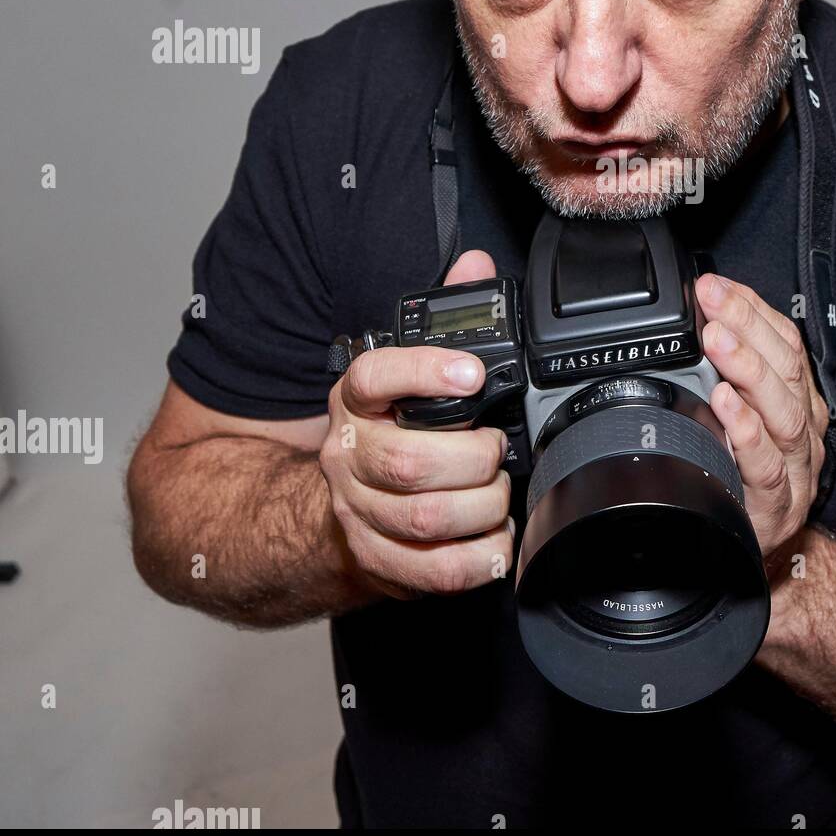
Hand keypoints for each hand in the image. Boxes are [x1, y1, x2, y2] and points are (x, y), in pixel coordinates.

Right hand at [320, 249, 514, 599]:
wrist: (338, 505)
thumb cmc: (391, 429)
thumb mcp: (409, 371)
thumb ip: (445, 318)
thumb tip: (476, 265)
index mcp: (357, 399)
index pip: (376, 377)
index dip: (425, 372)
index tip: (472, 374)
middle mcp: (348, 454)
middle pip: (411, 463)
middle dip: (475, 460)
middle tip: (497, 451)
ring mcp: (357, 511)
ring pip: (424, 519)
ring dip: (480, 508)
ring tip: (497, 495)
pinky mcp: (375, 559)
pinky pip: (430, 570)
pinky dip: (476, 560)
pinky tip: (494, 541)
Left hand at [694, 273, 829, 567]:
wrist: (751, 561)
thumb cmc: (740, 483)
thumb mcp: (735, 421)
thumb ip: (721, 377)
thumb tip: (692, 322)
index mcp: (794, 401)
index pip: (784, 342)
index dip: (751, 309)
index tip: (714, 285)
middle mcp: (801, 431)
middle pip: (786, 370)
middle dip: (748, 328)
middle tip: (712, 301)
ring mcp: (795, 470)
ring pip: (784, 413)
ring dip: (750, 371)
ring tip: (718, 342)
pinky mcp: (778, 508)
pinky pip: (768, 467)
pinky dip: (748, 433)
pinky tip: (726, 408)